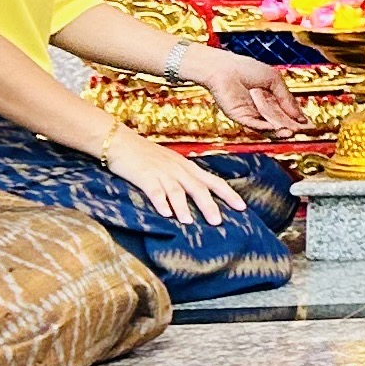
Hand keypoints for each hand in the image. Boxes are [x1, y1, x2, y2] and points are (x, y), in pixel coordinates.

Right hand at [103, 127, 249, 228]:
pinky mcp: (144, 176)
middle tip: (218, 222)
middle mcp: (178, 170)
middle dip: (209, 205)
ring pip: (177, 190)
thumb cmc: (147, 156)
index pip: (214, 181)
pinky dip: (160, 202)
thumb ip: (185, 177)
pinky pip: (154, 190)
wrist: (122, 142)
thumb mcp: (172, 164)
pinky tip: (164, 214)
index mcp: (188, 167)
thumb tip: (199, 195)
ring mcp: (162, 172)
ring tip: (189, 222)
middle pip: (198, 188)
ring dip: (183, 207)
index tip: (242, 207)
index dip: (229, 194)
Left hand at [183, 43, 305, 134]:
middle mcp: (262, 109)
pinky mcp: (240, 117)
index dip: (297, 119)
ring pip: (268, 127)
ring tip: (292, 132)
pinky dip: (266, 128)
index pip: (287, 113)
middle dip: (291, 127)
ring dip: (280, 131)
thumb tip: (300, 116)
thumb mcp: (274, 81)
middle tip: (302, 131)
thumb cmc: (246, 69)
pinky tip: (277, 129)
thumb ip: (287, 98)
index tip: (309, 125)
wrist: (223, 68)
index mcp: (271, 99)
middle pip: (279, 122)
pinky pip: (254, 125)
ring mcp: (251, 115)